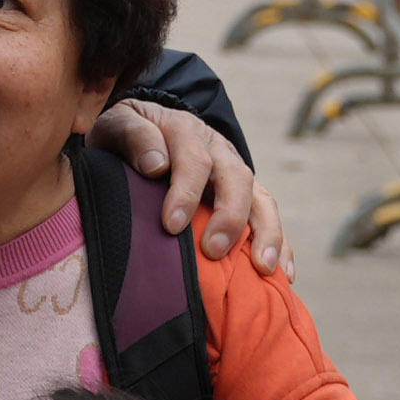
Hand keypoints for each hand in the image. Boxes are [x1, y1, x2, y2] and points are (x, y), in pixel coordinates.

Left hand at [99, 98, 285, 274]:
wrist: (144, 131)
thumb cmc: (127, 137)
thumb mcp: (118, 124)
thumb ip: (132, 136)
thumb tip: (155, 164)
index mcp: (186, 131)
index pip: (193, 159)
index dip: (186, 192)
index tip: (172, 225)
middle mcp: (218, 150)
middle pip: (236, 178)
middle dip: (229, 216)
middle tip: (213, 250)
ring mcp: (235, 173)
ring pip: (261, 199)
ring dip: (266, 233)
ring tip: (263, 268)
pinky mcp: (246, 195)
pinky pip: (268, 219)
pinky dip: (280, 245)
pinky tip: (282, 275)